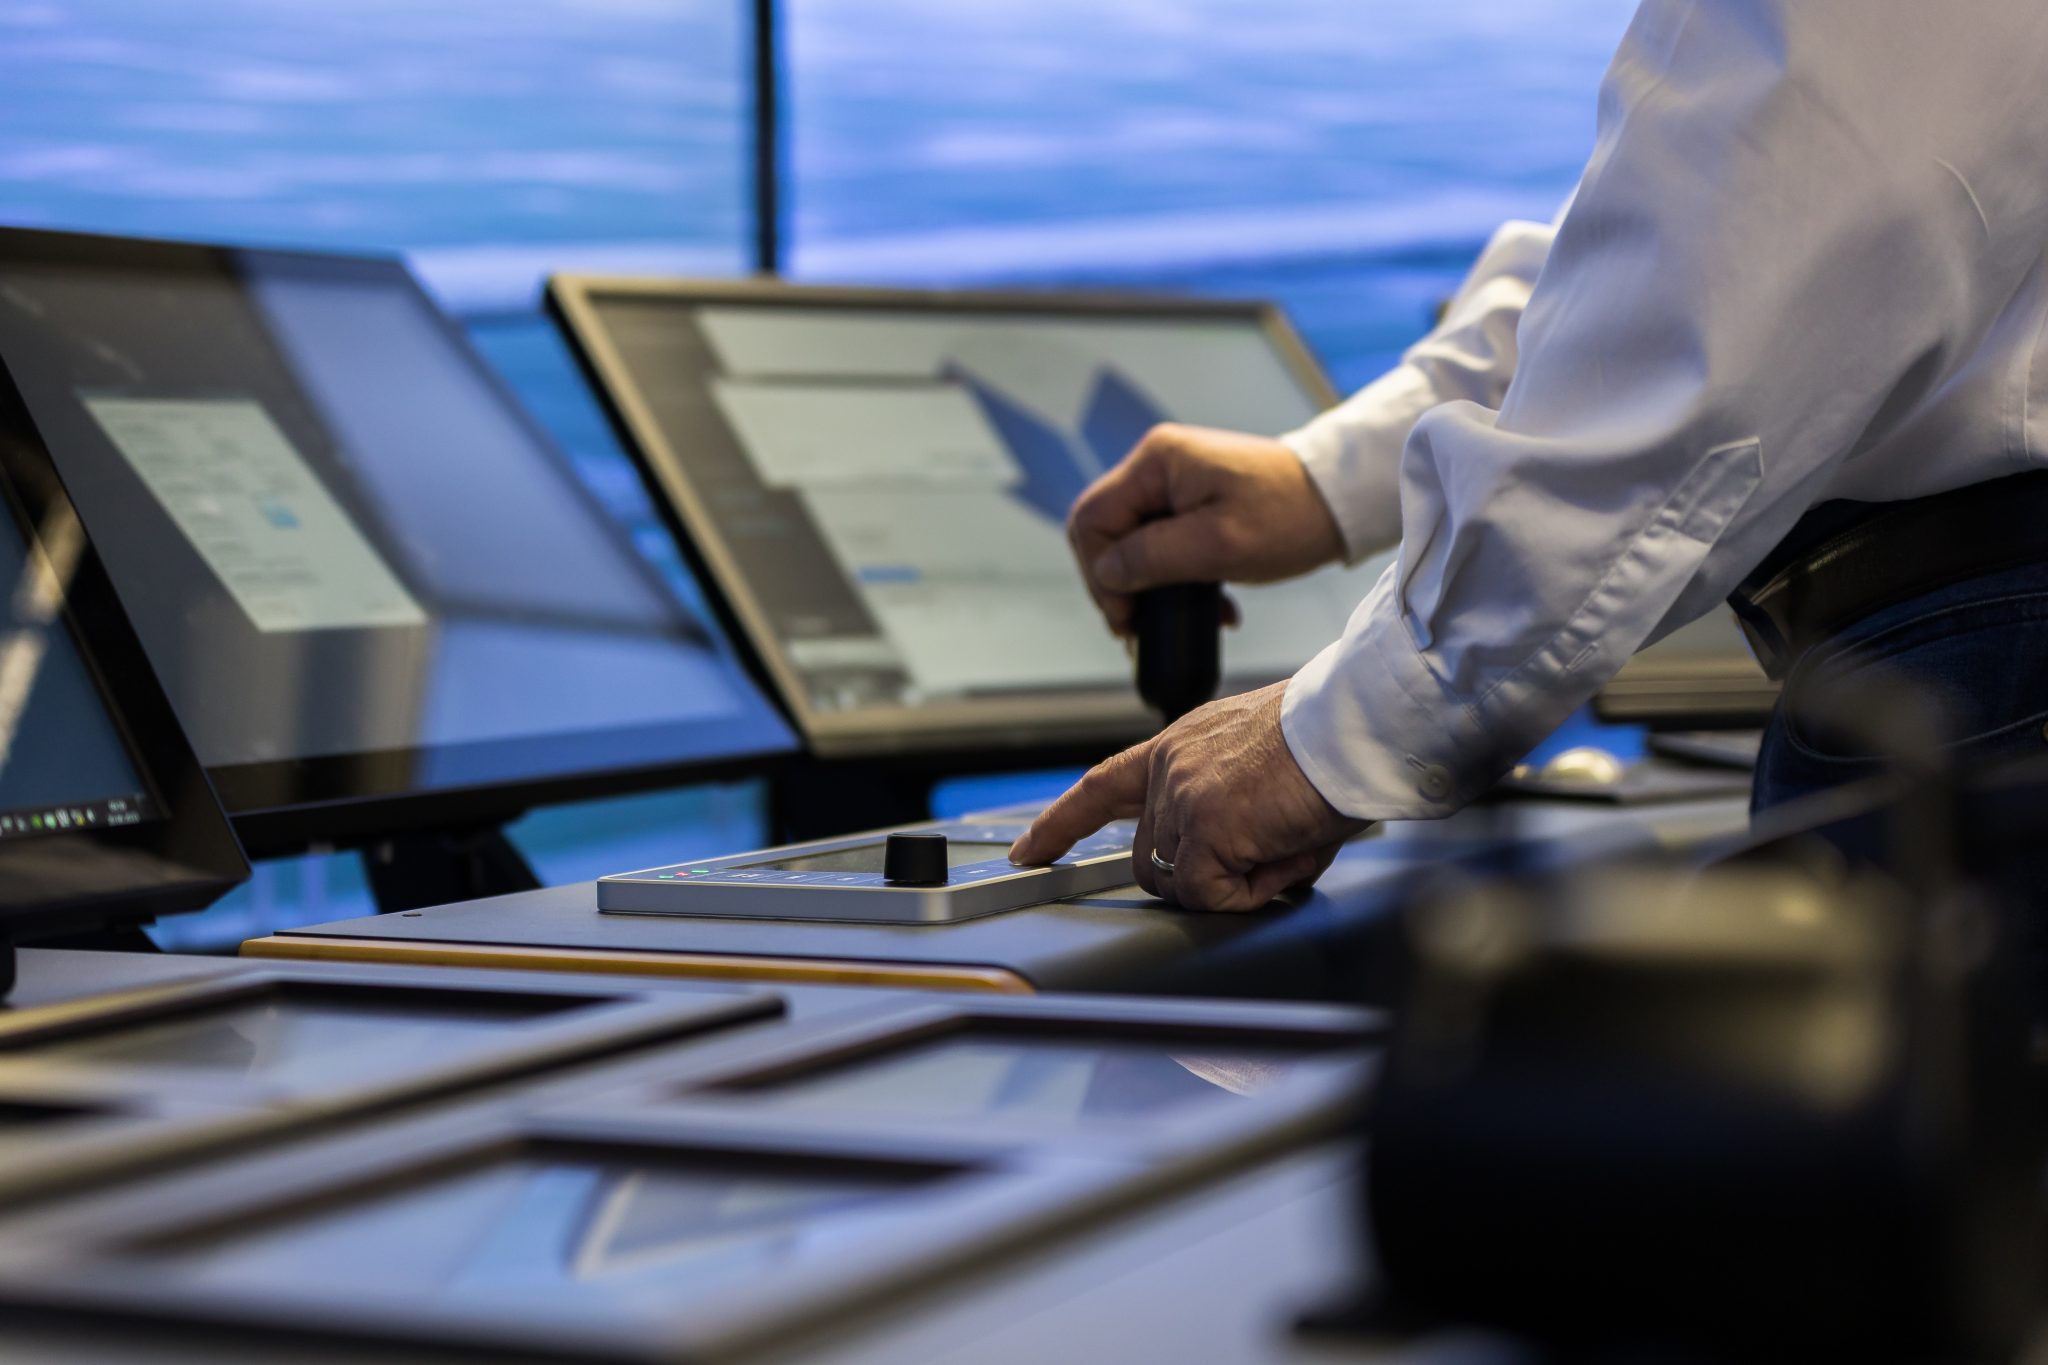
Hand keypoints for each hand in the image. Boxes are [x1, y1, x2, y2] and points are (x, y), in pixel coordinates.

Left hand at [1009, 683, 1368, 910]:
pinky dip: (1252, 892)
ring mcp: (1180, 798)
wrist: (1354, 727)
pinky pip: (1212, 895)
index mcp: (1178, 745)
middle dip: (1200, 876)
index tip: (1027, 852)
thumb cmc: (1327, 745)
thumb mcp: (1255, 764)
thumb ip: (1223, 806)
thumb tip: (1234, 864)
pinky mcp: (1203, 828)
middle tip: (1268, 855)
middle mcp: (1168, 768)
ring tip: (1286, 842)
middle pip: (1152, 860)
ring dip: (1237, 881)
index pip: (1101, 786)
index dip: (1060, 824)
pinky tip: (1283, 855)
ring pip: (1184, 883)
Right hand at [1069, 424, 1346, 637]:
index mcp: (1156, 462)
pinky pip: (1161, 542)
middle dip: (1117, 584)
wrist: (1339, 503)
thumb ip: (1152, 558)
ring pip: (1132, 541)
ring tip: (1171, 624)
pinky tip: (1208, 608)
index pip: (1093, 519)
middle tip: (1139, 628)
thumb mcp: (1217, 545)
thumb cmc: (1287, 518)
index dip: (1098, 574)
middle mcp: (1158, 465)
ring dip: (1146, 586)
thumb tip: (1107, 575)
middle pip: (1106, 530)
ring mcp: (1175, 482)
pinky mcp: (1193, 501)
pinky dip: (1173, 578)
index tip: (1126, 618)